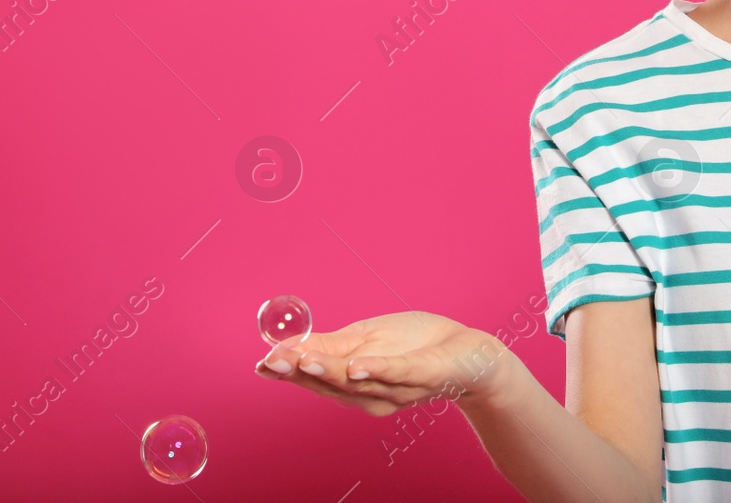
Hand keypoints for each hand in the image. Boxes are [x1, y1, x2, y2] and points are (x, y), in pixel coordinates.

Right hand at [253, 310, 512, 417]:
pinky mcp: (423, 375)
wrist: (469, 353)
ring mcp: (398, 387)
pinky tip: (356, 365)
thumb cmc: (417, 343)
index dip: (288, 371)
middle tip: (270, 363)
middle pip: (331, 383)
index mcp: (355, 382)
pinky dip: (376, 370)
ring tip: (302, 362)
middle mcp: (372, 393)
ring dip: (329, 372)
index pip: (316, 377)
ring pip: (358, 381)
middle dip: (299, 373)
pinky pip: (397, 374)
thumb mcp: (367, 336)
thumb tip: (288, 341)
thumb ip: (331, 344)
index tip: (261, 364)